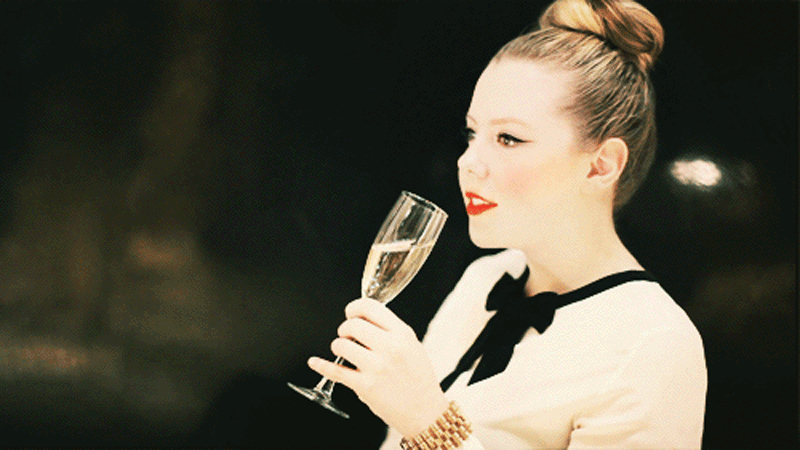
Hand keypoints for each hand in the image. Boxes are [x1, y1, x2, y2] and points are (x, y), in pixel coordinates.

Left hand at [309, 298, 449, 437]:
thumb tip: (364, 319)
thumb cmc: (419, 381)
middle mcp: (390, 348)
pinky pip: (336, 371)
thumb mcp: (413, 346)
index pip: (370, 307)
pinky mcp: (365, 386)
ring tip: (345, 352)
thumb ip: (391, 331)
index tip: (350, 313)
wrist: (425, 412)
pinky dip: (322, 366)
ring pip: (341, 344)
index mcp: (403, 334)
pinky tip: (315, 363)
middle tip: (347, 336)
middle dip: (345, 328)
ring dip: (338, 346)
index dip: (354, 307)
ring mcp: (376, 367)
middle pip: (353, 324)